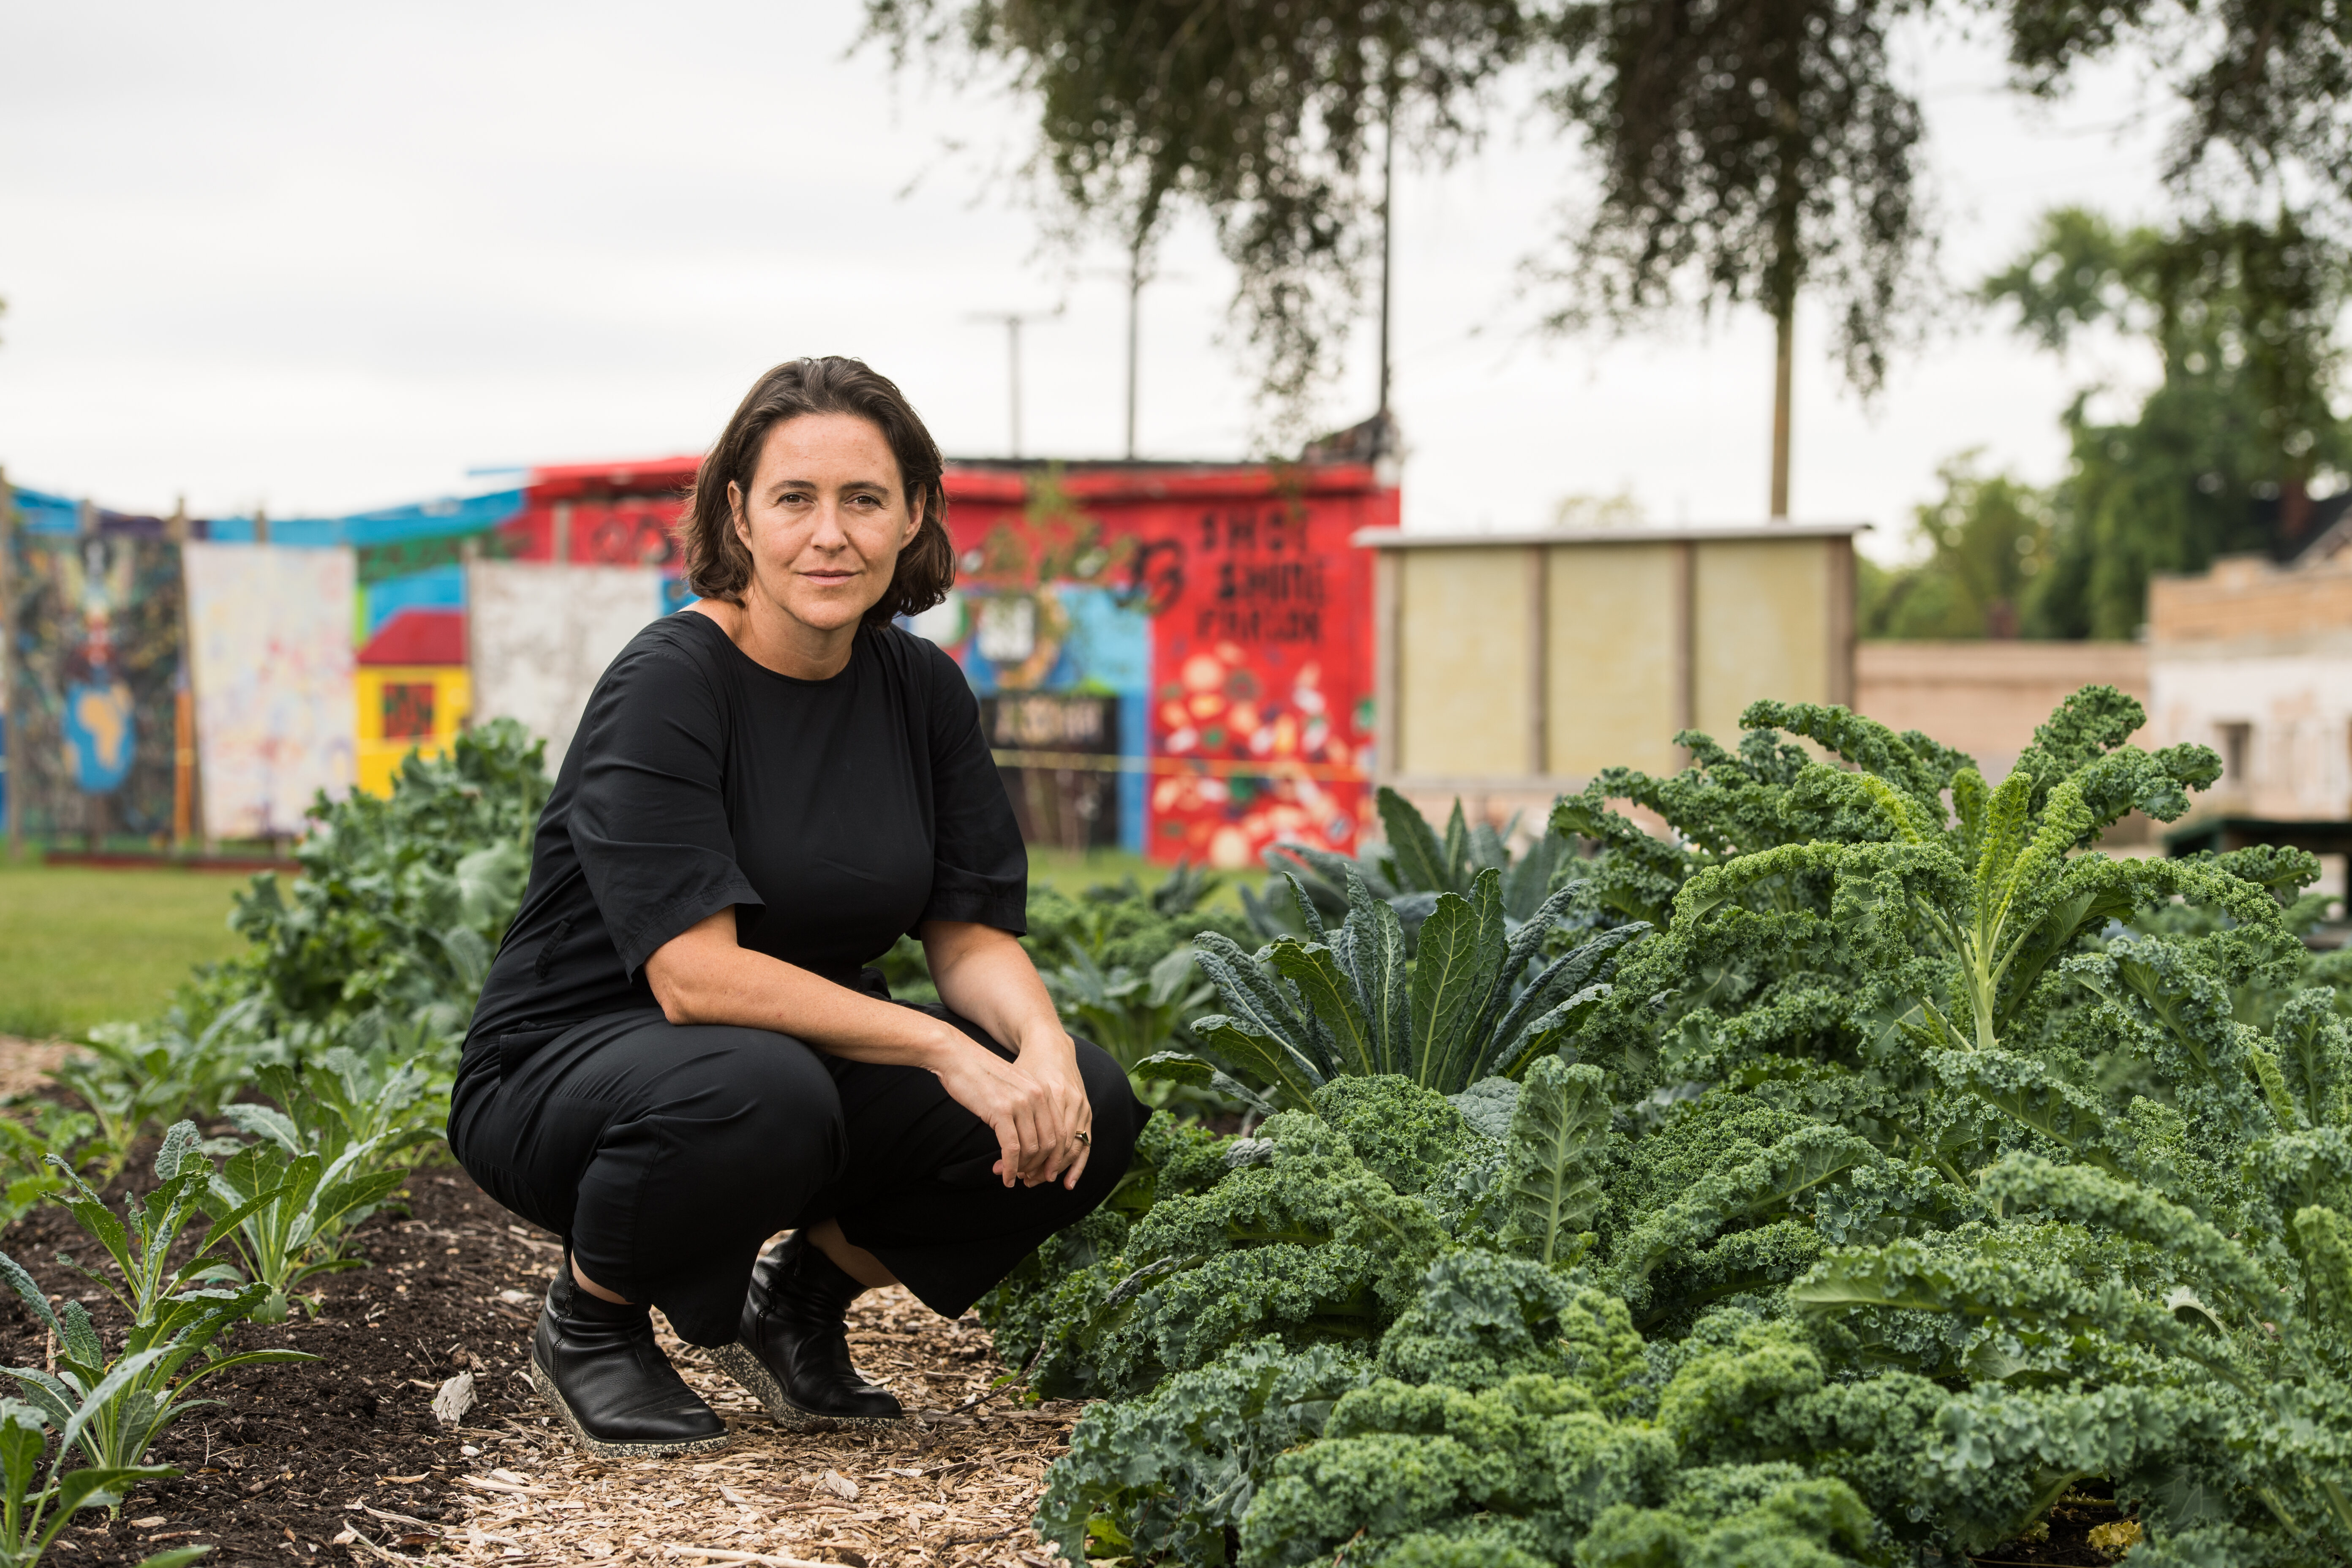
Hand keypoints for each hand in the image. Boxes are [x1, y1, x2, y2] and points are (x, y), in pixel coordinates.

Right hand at [927, 1029, 1093, 1188]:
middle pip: (1050, 1143)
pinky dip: (1010, 1168)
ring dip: (1023, 1169)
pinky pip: (1012, 1149)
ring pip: (1032, 1149)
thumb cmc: (979, 1075)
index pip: (1059, 1132)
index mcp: (1043, 1090)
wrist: (956, 1056)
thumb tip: (1030, 1142)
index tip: (1043, 1171)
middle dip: (1039, 1166)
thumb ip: (1026, 1109)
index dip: (1053, 1157)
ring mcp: (1021, 1103)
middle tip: (1027, 1179)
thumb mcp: (1012, 1089)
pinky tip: (1005, 1176)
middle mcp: (1037, 1096)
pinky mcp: (1001, 1111)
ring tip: (1012, 1177)